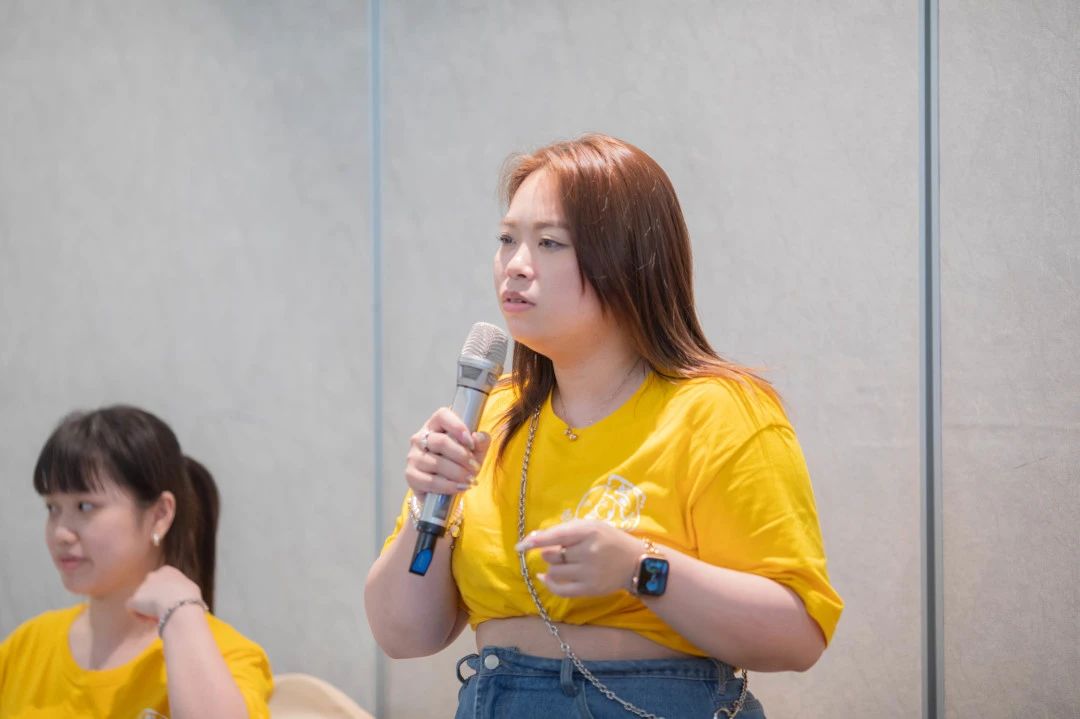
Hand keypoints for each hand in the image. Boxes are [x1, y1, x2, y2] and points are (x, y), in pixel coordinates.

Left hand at [127, 565, 202, 619]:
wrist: (179, 606)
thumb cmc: (189, 598)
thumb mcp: (190, 587)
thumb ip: (181, 588)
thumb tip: (181, 596)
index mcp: (167, 570)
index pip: (162, 580)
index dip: (165, 592)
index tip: (170, 602)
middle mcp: (152, 575)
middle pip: (150, 589)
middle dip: (154, 599)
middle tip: (163, 610)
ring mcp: (142, 587)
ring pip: (142, 600)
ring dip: (147, 608)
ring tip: (158, 618)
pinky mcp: (134, 600)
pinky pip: (133, 609)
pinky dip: (139, 615)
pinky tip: (149, 621)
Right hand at [405, 407, 490, 499]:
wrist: (445, 488)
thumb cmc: (459, 463)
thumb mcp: (475, 451)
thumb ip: (481, 442)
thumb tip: (478, 437)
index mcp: (435, 425)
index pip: (443, 416)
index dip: (458, 427)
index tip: (471, 442)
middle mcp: (420, 438)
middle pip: (441, 442)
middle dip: (462, 456)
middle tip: (475, 467)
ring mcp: (413, 456)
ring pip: (437, 463)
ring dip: (458, 473)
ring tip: (470, 480)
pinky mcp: (411, 475)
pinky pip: (430, 481)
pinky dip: (448, 486)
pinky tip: (459, 487)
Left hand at [515, 519, 642, 597]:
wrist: (636, 563)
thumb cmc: (610, 540)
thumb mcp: (592, 526)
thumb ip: (566, 530)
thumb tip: (533, 538)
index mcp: (590, 531)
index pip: (557, 535)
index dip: (537, 540)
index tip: (521, 545)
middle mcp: (589, 552)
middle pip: (552, 554)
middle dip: (549, 552)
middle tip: (561, 550)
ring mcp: (589, 573)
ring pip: (554, 570)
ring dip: (552, 566)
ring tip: (564, 562)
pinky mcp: (589, 589)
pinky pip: (561, 589)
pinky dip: (549, 583)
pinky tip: (544, 578)